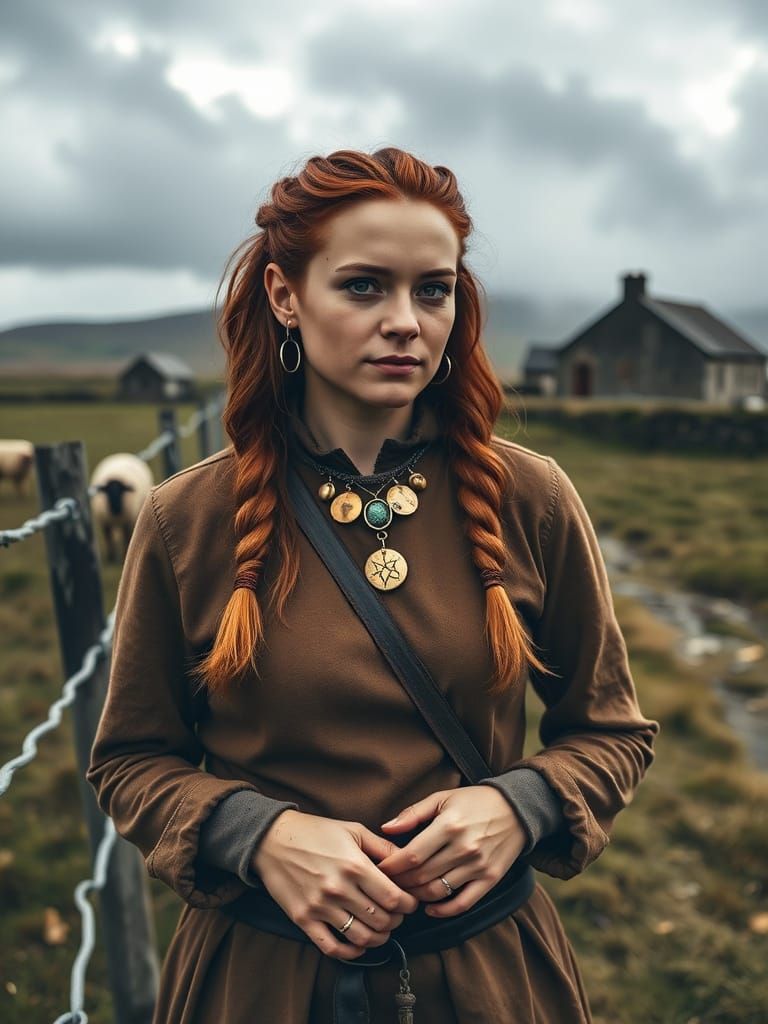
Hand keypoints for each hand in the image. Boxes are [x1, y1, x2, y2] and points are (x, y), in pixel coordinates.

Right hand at [251, 810, 418, 960]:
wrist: (273, 840)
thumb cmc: (316, 831)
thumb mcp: (353, 829)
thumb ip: (382, 846)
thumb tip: (407, 860)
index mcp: (354, 865)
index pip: (393, 898)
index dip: (408, 905)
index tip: (409, 902)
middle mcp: (339, 889)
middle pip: (381, 920)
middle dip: (396, 921)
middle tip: (396, 915)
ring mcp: (320, 907)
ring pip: (361, 938)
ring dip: (379, 938)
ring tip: (381, 929)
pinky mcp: (304, 920)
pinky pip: (332, 948)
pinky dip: (351, 953)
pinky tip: (359, 945)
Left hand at [375, 786, 527, 917]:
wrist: (517, 809)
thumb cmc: (475, 801)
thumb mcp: (442, 798)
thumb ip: (413, 813)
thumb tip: (386, 829)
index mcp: (449, 826)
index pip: (412, 856)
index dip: (391, 867)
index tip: (379, 869)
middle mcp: (464, 848)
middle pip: (421, 876)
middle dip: (399, 882)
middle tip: (386, 883)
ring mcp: (478, 866)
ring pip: (437, 891)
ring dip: (416, 896)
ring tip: (404, 892)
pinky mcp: (490, 879)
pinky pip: (463, 903)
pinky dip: (443, 910)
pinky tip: (429, 908)